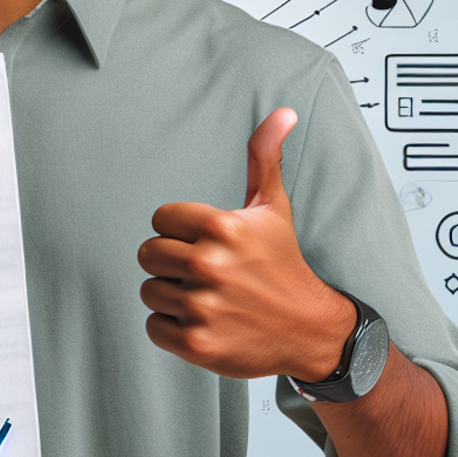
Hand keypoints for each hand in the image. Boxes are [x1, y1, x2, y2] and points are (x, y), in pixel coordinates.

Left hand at [137, 108, 354, 380]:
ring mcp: (202, 307)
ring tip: (208, 296)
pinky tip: (204, 321)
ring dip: (172, 295)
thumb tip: (281, 112)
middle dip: (170, 262)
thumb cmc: (283, 263)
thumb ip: (265, 157)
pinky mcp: (197, 344)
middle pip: (147, 254)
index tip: (205, 242)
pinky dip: (173, 327)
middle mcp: (209, 265)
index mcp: (221, 227)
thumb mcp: (273, 207)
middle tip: (202, 271)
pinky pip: (154, 327)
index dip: (178, 230)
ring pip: (149, 291)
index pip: (159, 219)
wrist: (310, 329)